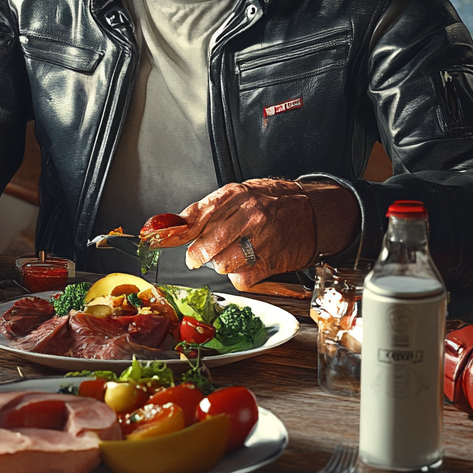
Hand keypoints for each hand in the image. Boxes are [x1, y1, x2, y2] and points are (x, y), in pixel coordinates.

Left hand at [181, 179, 358, 288]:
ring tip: (234, 253)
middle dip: (197, 255)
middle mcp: (248, 215)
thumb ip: (209, 209)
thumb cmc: (274, 202)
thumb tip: (175, 225)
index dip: (174, 233)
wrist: (313, 212)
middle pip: (205, 247)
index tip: (158, 241)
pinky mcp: (270, 262)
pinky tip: (248, 262)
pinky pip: (240, 279)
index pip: (195, 217)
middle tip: (199, 255)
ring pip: (221, 265)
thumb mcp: (241, 194)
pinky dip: (239, 276)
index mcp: (235, 195)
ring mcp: (260, 239)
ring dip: (221, 264)